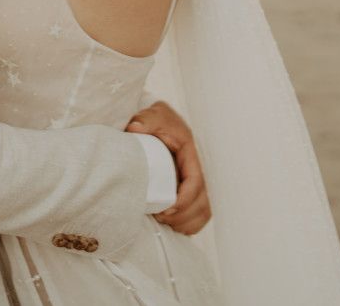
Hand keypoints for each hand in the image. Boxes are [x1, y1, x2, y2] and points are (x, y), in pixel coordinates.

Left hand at [127, 101, 210, 234]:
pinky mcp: (190, 191)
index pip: (196, 182)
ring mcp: (195, 182)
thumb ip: (147, 119)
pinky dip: (189, 225)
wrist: (152, 123)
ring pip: (204, 212)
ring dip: (186, 223)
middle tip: (161, 217)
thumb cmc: (154, 120)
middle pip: (204, 203)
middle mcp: (197, 169)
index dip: (185, 199)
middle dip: (184, 215)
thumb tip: (136, 128)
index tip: (168, 208)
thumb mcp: (154, 114)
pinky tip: (172, 225)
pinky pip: (200, 216)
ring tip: (164, 222)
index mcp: (191, 153)